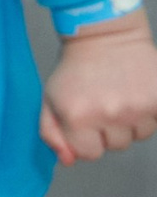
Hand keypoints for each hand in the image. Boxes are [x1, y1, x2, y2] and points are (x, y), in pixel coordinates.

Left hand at [41, 12, 156, 163]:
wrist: (105, 35)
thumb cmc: (75, 69)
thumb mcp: (50, 99)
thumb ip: (53, 134)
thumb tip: (69, 161)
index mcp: (78, 117)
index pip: (89, 154)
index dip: (87, 139)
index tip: (86, 120)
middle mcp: (108, 114)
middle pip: (116, 146)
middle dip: (109, 130)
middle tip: (103, 102)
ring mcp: (137, 107)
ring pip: (139, 136)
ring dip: (131, 122)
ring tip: (120, 96)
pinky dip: (150, 112)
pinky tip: (137, 94)